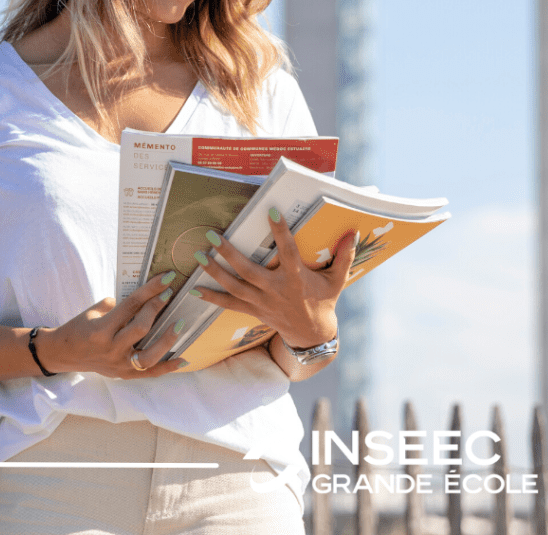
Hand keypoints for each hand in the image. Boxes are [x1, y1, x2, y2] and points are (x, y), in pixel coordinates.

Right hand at [33, 273, 186, 378]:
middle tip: (169, 294)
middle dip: (156, 308)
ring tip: (179, 324)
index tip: (166, 279)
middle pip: (140, 328)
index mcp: (101, 329)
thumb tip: (142, 300)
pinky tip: (183, 360)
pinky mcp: (124, 375)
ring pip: (148, 356)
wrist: (64, 354)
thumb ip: (117, 306)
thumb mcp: (93, 311)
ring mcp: (119, 365)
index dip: (149, 291)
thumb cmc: (79, 327)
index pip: (130, 306)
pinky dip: (168, 368)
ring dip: (167, 340)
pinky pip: (149, 374)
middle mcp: (111, 348)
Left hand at [190, 213, 356, 349]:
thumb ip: (344, 256)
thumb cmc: (324, 300)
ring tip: (199, 256)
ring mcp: (262, 302)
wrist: (312, 335)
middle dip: (229, 254)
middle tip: (213, 235)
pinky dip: (211, 297)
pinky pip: (229, 305)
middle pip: (249, 271)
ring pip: (234, 287)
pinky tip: (194, 288)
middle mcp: (276, 290)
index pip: (289, 253)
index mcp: (296, 278)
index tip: (272, 213)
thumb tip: (353, 232)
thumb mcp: (337, 279)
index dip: (281, 233)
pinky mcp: (253, 310)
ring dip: (215, 272)